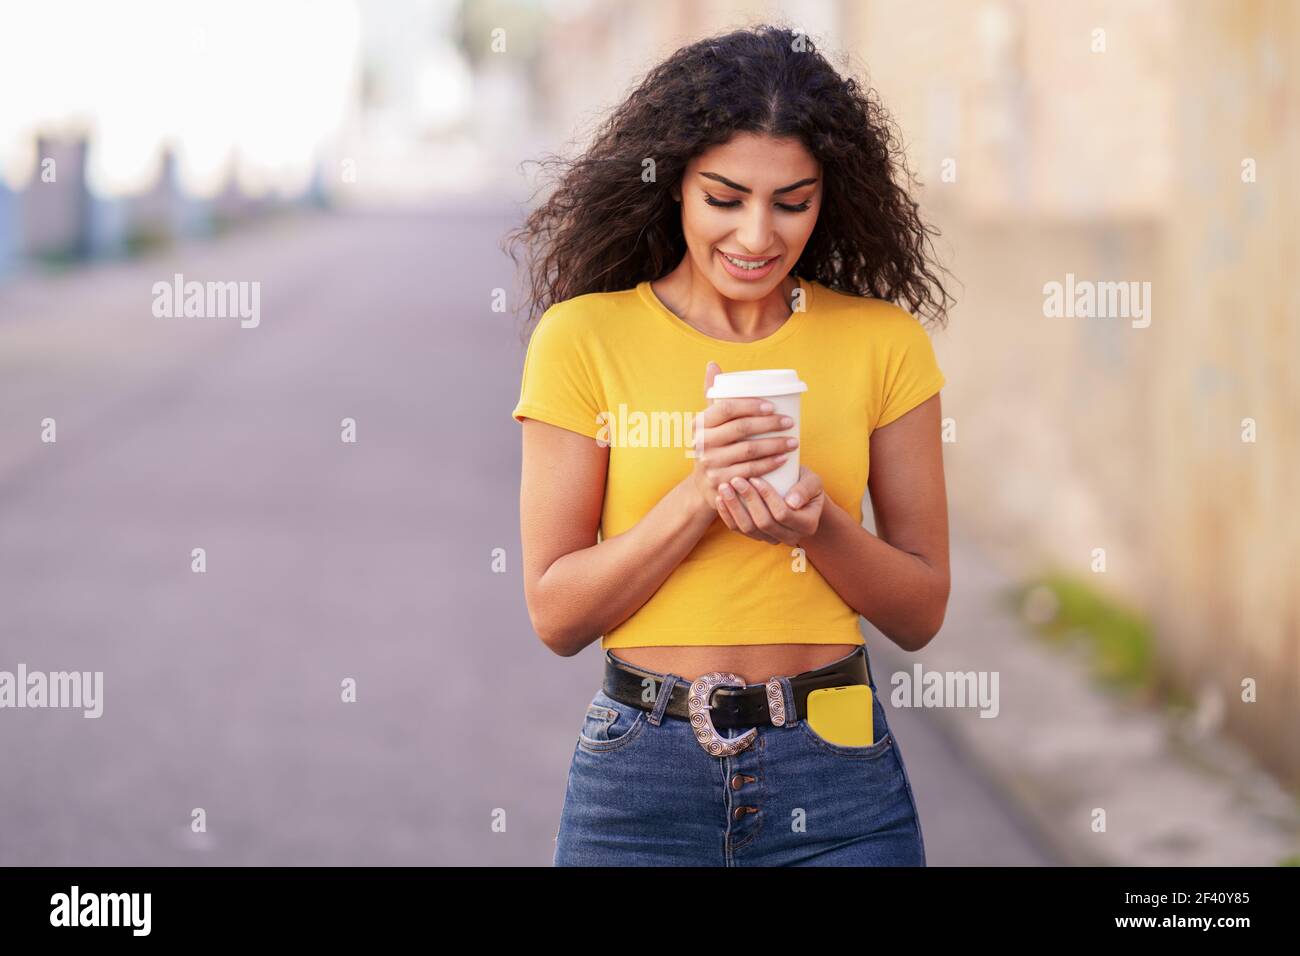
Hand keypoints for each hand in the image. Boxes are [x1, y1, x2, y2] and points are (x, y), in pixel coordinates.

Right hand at [687, 361, 799, 517]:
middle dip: (769, 425)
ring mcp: (709, 464)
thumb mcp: (708, 422)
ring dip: (775, 445)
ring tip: (794, 441)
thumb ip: (712, 395)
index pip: (726, 408)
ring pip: (748, 452)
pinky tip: (784, 459)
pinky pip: (749, 471)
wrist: (703, 484)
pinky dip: (769, 464)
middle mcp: (701, 443)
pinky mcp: (720, 482)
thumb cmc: (712, 444)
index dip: (750, 405)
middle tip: (790, 423)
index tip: (773, 406)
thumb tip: (713, 364)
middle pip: (740, 429)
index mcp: (699, 423)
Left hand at [715, 465, 824, 545]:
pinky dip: (728, 515)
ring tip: (724, 487)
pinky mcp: (756, 536)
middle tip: (735, 480)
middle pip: (764, 523)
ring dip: (734, 508)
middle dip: (748, 500)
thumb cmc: (804, 483)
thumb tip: (792, 502)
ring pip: (749, 529)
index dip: (767, 496)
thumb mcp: (812, 481)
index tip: (755, 477)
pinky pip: (739, 530)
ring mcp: (772, 539)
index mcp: (807, 524)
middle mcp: (791, 537)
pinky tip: (720, 499)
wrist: (797, 494)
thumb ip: (805, 489)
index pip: (783, 514)